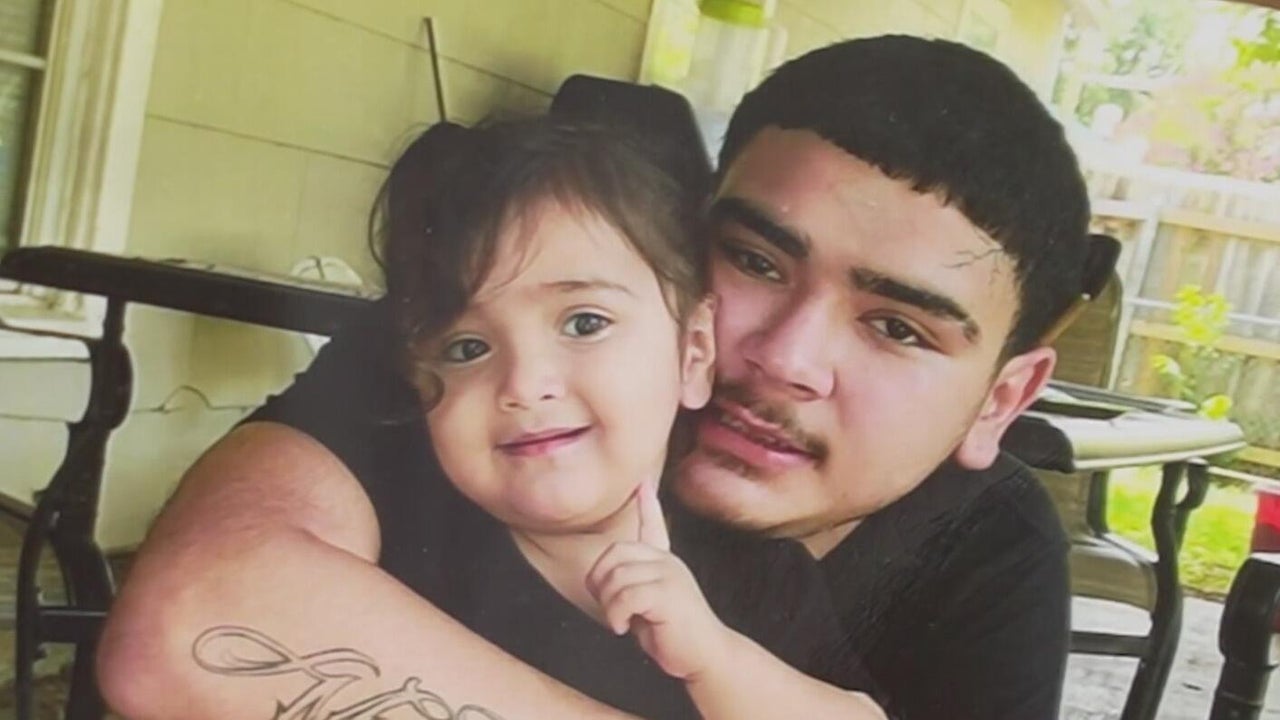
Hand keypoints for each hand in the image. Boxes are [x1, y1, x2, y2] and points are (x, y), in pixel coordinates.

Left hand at [585, 478, 732, 680]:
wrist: (707, 656)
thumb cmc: (675, 636)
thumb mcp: (650, 605)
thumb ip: (632, 587)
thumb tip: (605, 580)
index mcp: (665, 562)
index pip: (653, 525)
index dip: (647, 504)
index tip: (643, 482)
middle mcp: (667, 562)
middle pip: (614, 554)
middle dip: (600, 582)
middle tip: (612, 609)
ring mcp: (669, 574)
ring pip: (615, 578)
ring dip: (609, 606)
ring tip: (622, 622)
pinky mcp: (667, 593)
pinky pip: (624, 596)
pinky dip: (616, 615)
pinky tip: (625, 628)